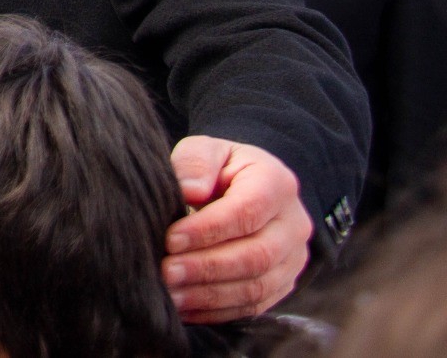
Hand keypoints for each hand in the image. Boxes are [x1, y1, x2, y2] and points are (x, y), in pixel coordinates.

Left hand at [163, 135, 311, 322]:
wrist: (243, 187)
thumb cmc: (218, 168)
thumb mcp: (205, 150)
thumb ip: (196, 162)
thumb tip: (190, 190)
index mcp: (277, 183)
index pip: (247, 211)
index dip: (208, 229)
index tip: (171, 239)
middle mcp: (293, 224)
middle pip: (255, 255)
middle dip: (206, 267)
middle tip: (166, 272)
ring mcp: (292, 258)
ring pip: (256, 286)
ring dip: (209, 294)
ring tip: (171, 293)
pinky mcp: (282, 284)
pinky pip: (253, 306)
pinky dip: (217, 310)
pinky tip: (185, 306)